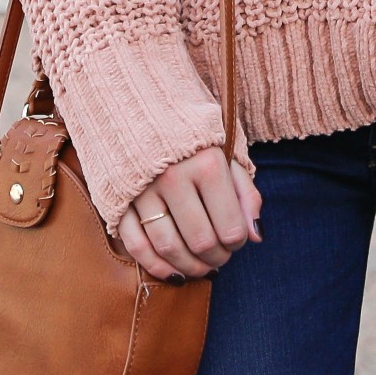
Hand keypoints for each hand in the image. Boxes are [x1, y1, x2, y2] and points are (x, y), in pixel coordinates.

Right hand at [115, 146, 260, 281]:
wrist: (140, 104)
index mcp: (207, 164)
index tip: (236, 241)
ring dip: (189, 267)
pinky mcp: (119, 199)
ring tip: (200, 267)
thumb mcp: (227, 153)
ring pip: (168, 247)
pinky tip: (171, 270)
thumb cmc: (193, 133)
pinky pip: (136, 244)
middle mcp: (173, 177)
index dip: (237, 243)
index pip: (230, 227)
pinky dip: (155, 265)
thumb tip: (256, 236)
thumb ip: (245, 193)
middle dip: (216, 258)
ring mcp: (142, 190)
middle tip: (220, 257)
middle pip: (200, 241)